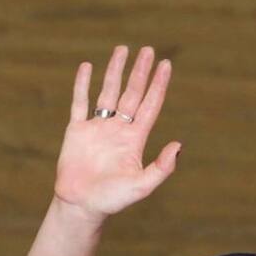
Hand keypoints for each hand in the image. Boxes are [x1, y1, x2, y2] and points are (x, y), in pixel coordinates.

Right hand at [54, 45, 180, 221]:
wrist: (82, 206)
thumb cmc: (113, 199)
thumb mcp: (142, 185)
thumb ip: (161, 167)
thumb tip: (179, 145)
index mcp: (134, 139)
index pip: (150, 105)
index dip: (158, 85)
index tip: (166, 65)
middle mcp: (118, 129)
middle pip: (132, 93)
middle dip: (140, 72)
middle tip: (148, 50)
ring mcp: (97, 128)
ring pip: (107, 92)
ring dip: (115, 71)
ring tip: (123, 49)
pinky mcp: (76, 131)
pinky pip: (80, 102)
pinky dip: (82, 84)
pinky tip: (88, 67)